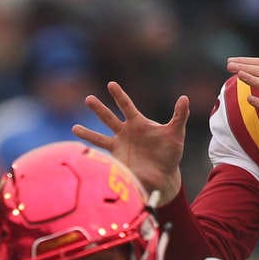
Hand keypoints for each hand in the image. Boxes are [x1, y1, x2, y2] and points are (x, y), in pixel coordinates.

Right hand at [71, 81, 187, 202]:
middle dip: (99, 109)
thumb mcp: (176, 133)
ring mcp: (119, 145)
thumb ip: (179, 116)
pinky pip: (101, 155)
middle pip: (109, 117)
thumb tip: (184, 98)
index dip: (119, 96)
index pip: (126, 106)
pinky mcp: (116, 158)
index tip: (111, 85)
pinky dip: (91, 153)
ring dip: (87, 133)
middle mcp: (125, 132)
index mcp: (138, 123)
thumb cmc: (170, 153)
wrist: (163, 175)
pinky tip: (78, 151)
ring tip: (74, 128)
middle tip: (88, 99)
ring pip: (100, 136)